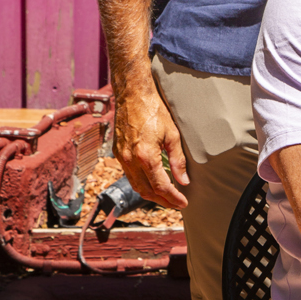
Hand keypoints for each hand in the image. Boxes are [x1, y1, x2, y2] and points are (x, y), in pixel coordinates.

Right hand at [113, 81, 189, 209]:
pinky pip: (129, 175)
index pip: (161, 186)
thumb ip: (178, 160)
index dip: (173, 198)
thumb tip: (183, 181)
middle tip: (176, 204)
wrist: (132, 95)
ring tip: (166, 198)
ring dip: (151, 195)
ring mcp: (121, 158)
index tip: (183, 203)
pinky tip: (152, 183)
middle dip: (162, 201)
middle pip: (146, 191)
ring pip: (135, 186)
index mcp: (146, 156)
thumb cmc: (154, 111)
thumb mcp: (172, 134)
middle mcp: (130, 160)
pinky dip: (141, 183)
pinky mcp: (117, 153)